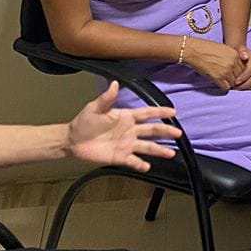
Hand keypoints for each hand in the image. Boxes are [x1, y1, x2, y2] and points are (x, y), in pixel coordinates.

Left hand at [65, 82, 179, 169]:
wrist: (73, 141)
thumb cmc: (83, 122)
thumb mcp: (94, 108)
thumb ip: (107, 98)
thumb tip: (115, 83)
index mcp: (126, 117)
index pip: (147, 114)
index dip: (160, 112)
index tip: (173, 112)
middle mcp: (130, 131)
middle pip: (152, 131)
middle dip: (165, 132)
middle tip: (178, 134)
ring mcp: (127, 145)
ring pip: (147, 147)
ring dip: (159, 150)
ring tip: (171, 153)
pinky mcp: (120, 157)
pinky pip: (134, 161)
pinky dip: (141, 165)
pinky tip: (147, 166)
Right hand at [183, 39, 245, 91]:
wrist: (193, 50)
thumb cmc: (206, 48)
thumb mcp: (224, 49)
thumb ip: (233, 57)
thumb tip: (238, 68)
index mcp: (236, 55)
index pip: (245, 68)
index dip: (241, 73)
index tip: (236, 75)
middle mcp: (233, 63)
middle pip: (241, 77)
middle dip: (237, 79)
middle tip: (231, 80)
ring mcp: (226, 71)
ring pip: (234, 83)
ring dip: (230, 84)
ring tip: (224, 81)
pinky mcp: (218, 77)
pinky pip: (226, 87)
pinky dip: (223, 86)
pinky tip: (219, 82)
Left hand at [229, 45, 250, 90]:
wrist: (240, 51)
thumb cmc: (236, 51)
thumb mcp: (237, 49)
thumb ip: (241, 52)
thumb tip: (245, 57)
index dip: (243, 77)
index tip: (236, 82)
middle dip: (245, 84)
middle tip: (236, 88)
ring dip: (249, 87)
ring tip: (240, 89)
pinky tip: (244, 89)